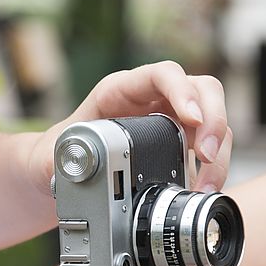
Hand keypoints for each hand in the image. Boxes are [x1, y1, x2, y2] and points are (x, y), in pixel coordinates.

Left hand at [28, 60, 231, 196]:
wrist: (60, 177)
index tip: (190, 119)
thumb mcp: (47, 156)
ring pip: (213, 121)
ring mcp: (171, 122)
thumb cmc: (57, 157)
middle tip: (205, 154)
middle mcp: (153, 100)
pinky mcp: (181, 147)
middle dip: (212, 119)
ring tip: (205, 185)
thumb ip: (58, 160)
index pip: (162, 74)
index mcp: (121, 91)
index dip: (181, 91)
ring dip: (218, 152)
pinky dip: (214, 169)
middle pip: (202, 91)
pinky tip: (203, 191)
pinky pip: (210, 149)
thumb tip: (78, 165)